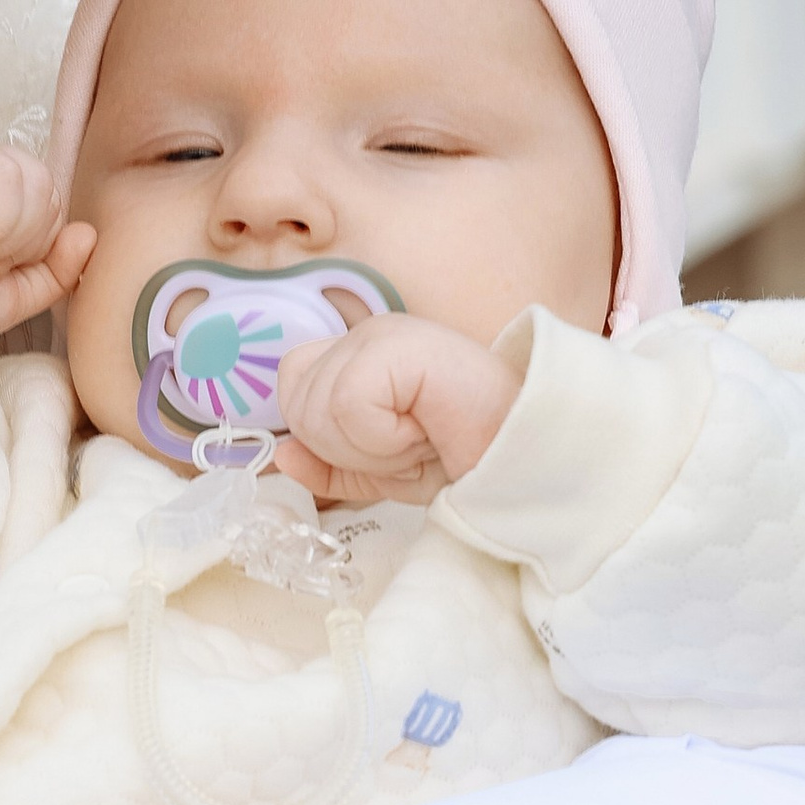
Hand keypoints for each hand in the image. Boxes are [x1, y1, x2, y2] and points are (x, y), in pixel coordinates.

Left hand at [275, 312, 517, 502]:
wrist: (524, 458)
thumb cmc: (464, 455)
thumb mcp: (383, 471)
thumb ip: (329, 465)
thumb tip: (280, 455)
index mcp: (358, 353)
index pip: (292, 385)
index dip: (323, 433)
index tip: (383, 447)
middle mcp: (365, 333)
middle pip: (296, 403)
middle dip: (347, 449)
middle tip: (406, 445)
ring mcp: (381, 334)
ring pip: (317, 409)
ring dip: (369, 448)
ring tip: (419, 438)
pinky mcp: (397, 345)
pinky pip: (347, 406)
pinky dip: (382, 439)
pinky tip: (422, 431)